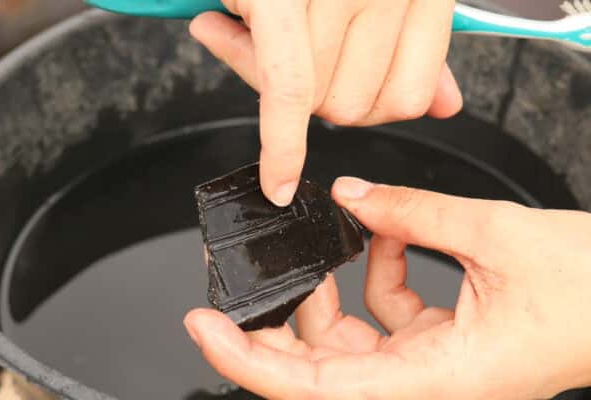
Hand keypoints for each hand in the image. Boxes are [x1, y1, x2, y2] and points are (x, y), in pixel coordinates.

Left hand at [185, 177, 590, 398]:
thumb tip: (352, 197)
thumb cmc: (590, 288)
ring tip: (332, 238)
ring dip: (332, 287)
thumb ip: (413, 213)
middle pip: (321, 366)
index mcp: (440, 382)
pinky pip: (386, 312)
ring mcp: (432, 366)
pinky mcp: (440, 342)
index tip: (206, 328)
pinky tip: (385, 233)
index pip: (316, 387)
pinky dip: (378, 271)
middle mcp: (429, 384)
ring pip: (350, 338)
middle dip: (282, 320)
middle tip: (251, 279)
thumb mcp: (496, 236)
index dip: (250, 362)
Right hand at [189, 1, 462, 205]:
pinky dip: (279, 146)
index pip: (406, 97)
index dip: (368, 107)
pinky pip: (287, 93)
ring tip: (242, 21)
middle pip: (351, 105)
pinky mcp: (286, 1)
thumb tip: (446, 106)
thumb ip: (420, 49)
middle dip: (312, 98)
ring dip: (265, 76)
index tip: (337, 85)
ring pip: (314, 98)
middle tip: (269, 49)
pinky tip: (276, 179)